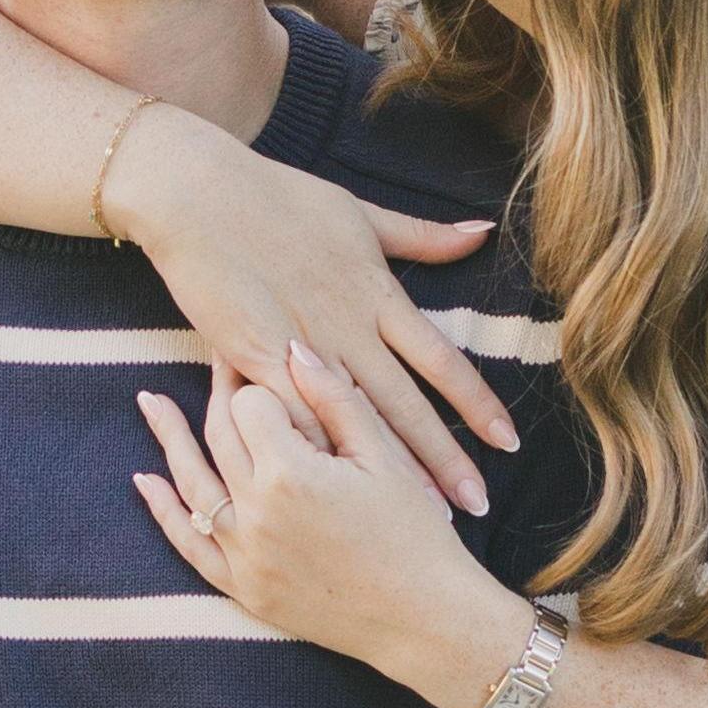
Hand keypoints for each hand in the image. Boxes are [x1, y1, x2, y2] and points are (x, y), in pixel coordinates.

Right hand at [102, 109, 513, 519]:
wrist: (199, 194)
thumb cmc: (279, 197)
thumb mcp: (361, 211)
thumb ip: (423, 235)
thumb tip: (481, 230)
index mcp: (377, 293)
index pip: (442, 359)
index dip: (477, 404)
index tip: (508, 442)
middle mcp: (348, 326)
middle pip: (407, 406)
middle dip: (444, 458)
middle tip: (478, 504)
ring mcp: (302, 346)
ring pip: (354, 422)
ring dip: (387, 470)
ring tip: (418, 513)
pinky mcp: (254, 358)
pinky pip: (292, 416)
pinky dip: (316, 454)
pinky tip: (335, 494)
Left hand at [136, 351, 534, 707]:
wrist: (423, 618)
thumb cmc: (414, 532)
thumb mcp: (383, 457)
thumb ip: (334, 399)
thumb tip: (293, 346)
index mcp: (290, 473)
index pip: (251, 404)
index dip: (262, 380)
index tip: (267, 361)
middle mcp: (255, 513)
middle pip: (220, 435)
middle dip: (220, 393)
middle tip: (219, 361)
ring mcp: (244, 555)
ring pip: (193, 483)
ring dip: (169, 439)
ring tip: (149, 402)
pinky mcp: (244, 589)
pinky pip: (189, 546)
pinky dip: (166, 512)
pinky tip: (147, 482)